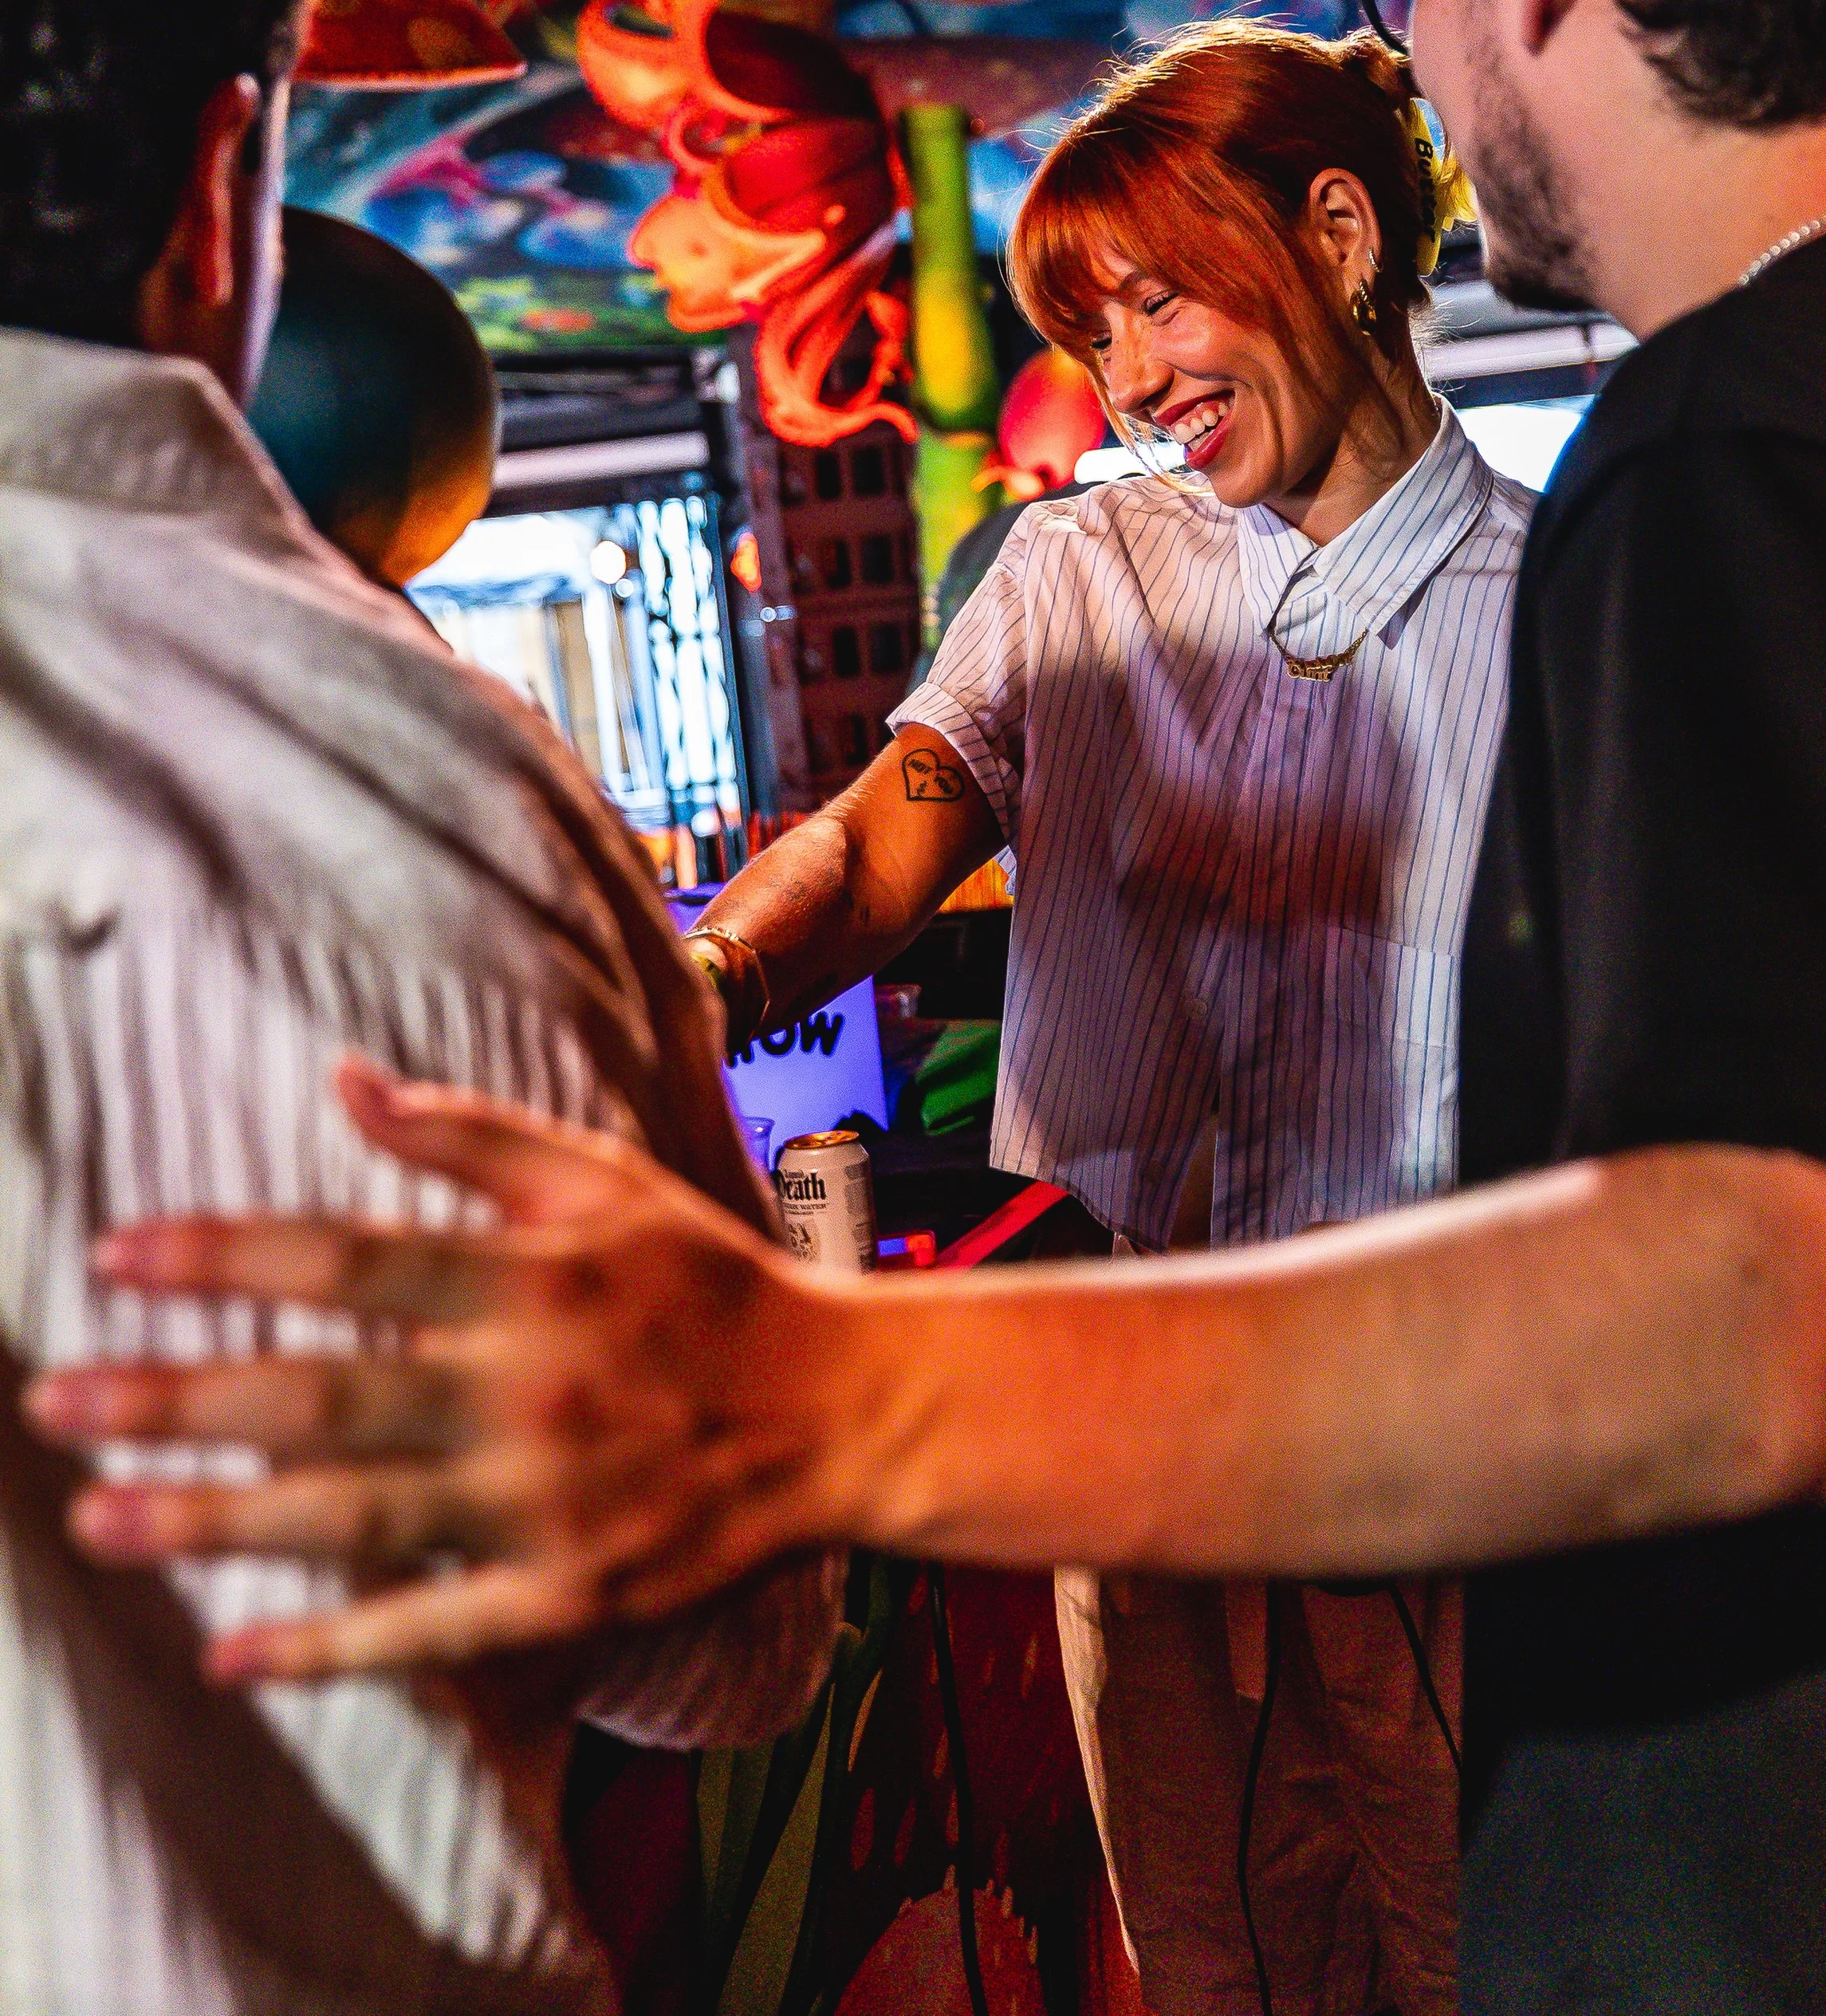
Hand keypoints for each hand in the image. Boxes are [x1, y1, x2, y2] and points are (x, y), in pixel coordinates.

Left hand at [23, 1056, 855, 1684]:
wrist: (838, 1411)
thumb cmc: (706, 1283)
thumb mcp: (605, 1181)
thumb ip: (472, 1137)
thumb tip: (346, 1081)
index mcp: (532, 1276)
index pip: (350, 1258)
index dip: (228, 1255)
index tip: (115, 1255)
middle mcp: (526, 1389)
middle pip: (324, 1395)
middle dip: (180, 1399)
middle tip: (54, 1403)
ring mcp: (542, 1502)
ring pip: (352, 1518)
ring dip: (217, 1523)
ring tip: (101, 1519)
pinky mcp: (564, 1595)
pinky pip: (427, 1629)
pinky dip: (328, 1647)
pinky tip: (228, 1655)